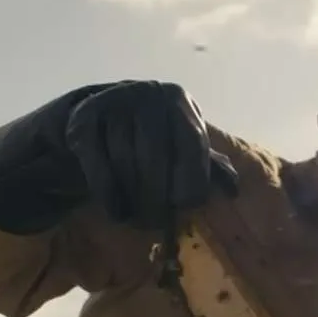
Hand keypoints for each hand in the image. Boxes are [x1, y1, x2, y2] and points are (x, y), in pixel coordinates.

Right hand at [65, 80, 237, 227]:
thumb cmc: (148, 142)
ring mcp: (113, 102)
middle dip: (157, 195)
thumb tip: (233, 190)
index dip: (192, 178)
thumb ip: (206, 166)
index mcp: (178, 100)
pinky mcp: (84, 119)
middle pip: (155, 155)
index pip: (192, 143)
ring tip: (137, 219)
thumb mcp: (179, 148)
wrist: (95, 123)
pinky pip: (98, 164)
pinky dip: (108, 194)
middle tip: (157, 222)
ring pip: (125, 160)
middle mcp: (148, 93)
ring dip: (132, 198)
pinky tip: (117, 212)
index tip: (186, 205)